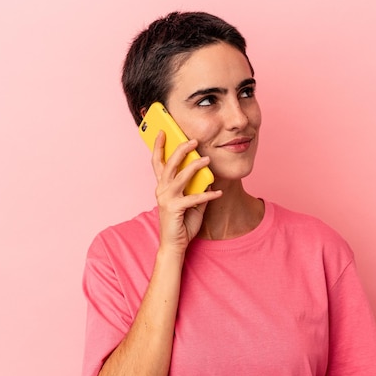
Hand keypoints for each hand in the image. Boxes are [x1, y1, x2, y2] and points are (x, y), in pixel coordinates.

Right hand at [151, 131, 221, 251]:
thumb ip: (196, 188)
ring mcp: (166, 199)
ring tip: (207, 159)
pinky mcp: (174, 209)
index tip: (163, 131)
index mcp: (162, 187)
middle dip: (181, 149)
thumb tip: (208, 177)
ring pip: (180, 176)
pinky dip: (208, 194)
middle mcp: (161, 190)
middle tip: (193, 140)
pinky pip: (194, 198)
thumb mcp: (190, 202)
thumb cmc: (181, 223)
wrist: (174, 244)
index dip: (159, 146)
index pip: (157, 162)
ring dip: (194, 166)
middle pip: (169, 164)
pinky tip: (218, 192)